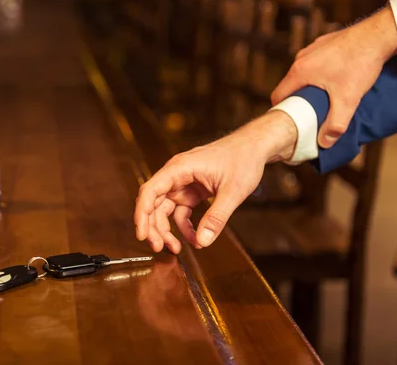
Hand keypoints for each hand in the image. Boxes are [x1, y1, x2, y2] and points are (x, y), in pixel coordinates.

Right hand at [134, 111, 296, 252]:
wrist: (255, 147)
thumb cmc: (243, 158)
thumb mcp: (233, 191)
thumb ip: (216, 217)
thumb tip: (203, 241)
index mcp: (180, 168)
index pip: (150, 191)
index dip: (141, 214)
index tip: (141, 235)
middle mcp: (177, 176)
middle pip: (154, 203)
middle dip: (154, 227)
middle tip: (160, 248)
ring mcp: (183, 184)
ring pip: (165, 210)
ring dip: (167, 230)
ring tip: (176, 248)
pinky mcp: (192, 191)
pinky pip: (181, 211)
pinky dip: (185, 227)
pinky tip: (195, 238)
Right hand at [271, 7, 396, 147]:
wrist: (378, 34)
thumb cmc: (360, 63)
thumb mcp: (348, 99)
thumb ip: (335, 123)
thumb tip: (325, 142)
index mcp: (299, 71)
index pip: (278, 95)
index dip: (281, 110)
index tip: (290, 120)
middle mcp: (301, 58)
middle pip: (290, 85)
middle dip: (298, 99)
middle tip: (311, 112)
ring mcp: (312, 49)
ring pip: (303, 73)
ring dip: (309, 85)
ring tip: (326, 95)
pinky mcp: (323, 43)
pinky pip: (314, 62)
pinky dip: (320, 72)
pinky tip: (337, 76)